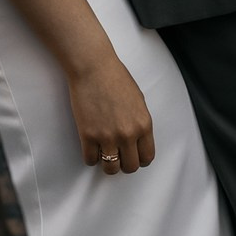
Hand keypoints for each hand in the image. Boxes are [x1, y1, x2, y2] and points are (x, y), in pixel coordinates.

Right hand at [67, 56, 154, 174]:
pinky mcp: (88, 135)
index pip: (147, 157)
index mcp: (144, 124)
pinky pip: (90, 160)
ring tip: (103, 153)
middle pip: (130, 167)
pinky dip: (90, 157)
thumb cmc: (115, 78)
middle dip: (124, 163)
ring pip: (111, 169)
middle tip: (117, 155)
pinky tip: (90, 146)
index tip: (132, 155)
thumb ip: (140, 122)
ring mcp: (107, 136)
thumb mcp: (138, 100)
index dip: (139, 159)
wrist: (93, 67)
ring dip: (107, 164)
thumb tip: (137, 140)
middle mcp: (128, 134)